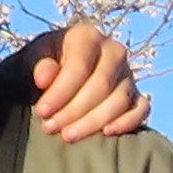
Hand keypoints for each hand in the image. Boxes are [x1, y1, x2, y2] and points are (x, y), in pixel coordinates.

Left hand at [21, 19, 148, 139]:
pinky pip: (140, 109)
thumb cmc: (43, 67)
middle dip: (73, 111)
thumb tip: (44, 78)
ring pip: (119, 100)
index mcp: (87, 36)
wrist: (57, 76)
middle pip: (100, 85)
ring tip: (67, 136)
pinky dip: (127, 122)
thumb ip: (37, 65)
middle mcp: (114, 51)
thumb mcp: (32, 60)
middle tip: (50, 128)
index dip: (61, 92)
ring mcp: (128, 74)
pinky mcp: (136, 95)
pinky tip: (106, 133)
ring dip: (93, 122)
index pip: (79, 66)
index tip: (42, 112)